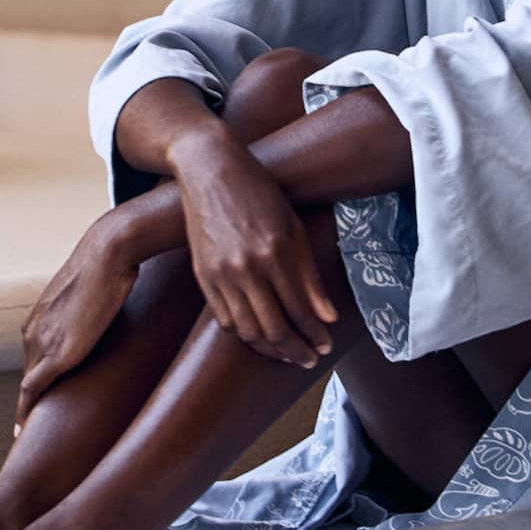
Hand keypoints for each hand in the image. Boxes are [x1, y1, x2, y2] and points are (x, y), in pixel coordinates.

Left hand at [15, 212, 139, 428]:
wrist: (107, 252)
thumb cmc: (108, 261)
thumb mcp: (92, 287)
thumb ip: (91, 303)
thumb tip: (110, 301)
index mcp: (40, 316)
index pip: (34, 354)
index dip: (36, 376)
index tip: (37, 395)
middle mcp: (33, 330)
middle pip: (28, 371)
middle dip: (31, 396)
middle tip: (32, 422)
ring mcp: (41, 343)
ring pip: (28, 383)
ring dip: (28, 406)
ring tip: (30, 430)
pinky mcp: (56, 356)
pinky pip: (32, 391)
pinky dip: (26, 411)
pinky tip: (24, 429)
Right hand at [176, 138, 339, 368]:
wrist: (210, 170)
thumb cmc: (259, 192)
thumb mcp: (293, 226)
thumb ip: (310, 276)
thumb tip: (328, 318)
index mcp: (275, 252)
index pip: (299, 310)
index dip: (315, 333)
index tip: (326, 345)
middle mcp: (246, 267)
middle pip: (273, 329)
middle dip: (295, 350)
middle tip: (309, 359)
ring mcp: (220, 274)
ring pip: (247, 331)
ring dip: (269, 349)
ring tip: (286, 354)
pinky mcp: (202, 276)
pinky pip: (224, 318)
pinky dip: (243, 334)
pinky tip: (259, 336)